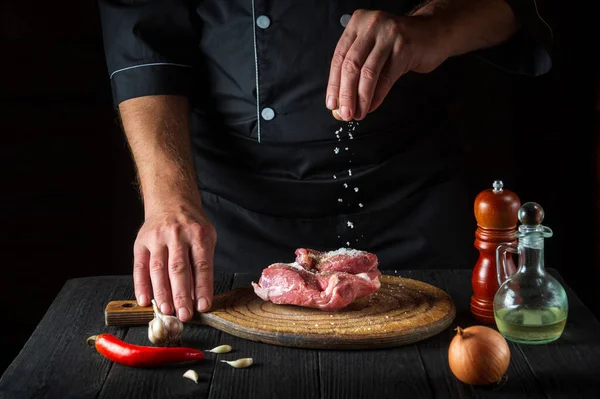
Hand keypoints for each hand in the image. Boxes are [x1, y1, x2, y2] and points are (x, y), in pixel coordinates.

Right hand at [133, 200, 216, 321]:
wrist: (171, 201)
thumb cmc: (192, 225)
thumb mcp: (206, 238)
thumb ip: (202, 264)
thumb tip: (196, 296)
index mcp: (198, 235)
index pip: (202, 265)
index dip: (202, 288)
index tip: (203, 306)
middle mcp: (177, 235)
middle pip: (179, 269)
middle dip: (181, 295)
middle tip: (184, 315)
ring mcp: (157, 238)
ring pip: (158, 270)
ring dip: (162, 293)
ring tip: (166, 311)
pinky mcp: (141, 242)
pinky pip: (140, 267)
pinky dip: (141, 286)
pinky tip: (145, 300)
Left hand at [326, 9, 447, 120]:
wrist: (434, 33)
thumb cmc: (400, 44)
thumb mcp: (374, 48)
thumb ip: (357, 70)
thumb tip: (342, 103)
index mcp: (357, 23)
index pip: (339, 57)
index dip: (334, 83)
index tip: (332, 104)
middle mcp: (371, 25)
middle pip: (351, 65)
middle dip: (345, 94)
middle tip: (344, 114)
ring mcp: (389, 35)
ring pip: (368, 73)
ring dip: (361, 98)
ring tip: (358, 114)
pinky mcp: (405, 48)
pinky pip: (386, 77)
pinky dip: (377, 96)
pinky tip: (371, 106)